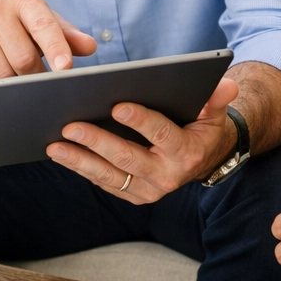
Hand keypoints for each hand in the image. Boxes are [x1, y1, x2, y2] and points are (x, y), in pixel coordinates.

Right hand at [0, 0, 97, 87]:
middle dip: (35, 77)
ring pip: (1, 75)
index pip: (44, 26)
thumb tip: (90, 46)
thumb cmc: (15, 25)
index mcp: (24, 1)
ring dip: (13, 87)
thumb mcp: (42, 23)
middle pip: (22, 59)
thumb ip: (67, 35)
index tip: (65, 69)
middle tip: (41, 84)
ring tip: (18, 82)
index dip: (56, 48)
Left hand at [46, 79, 238, 203]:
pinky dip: (82, 169)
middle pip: (128, 158)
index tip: (117, 106)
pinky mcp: (133, 194)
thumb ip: (217, 99)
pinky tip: (62, 154)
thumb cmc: (202, 127)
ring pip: (110, 175)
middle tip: (71, 125)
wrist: (203, 159)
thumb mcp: (214, 112)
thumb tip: (226, 85)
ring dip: (80, 161)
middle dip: (97, 141)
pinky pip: (104, 182)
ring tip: (55, 145)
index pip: (162, 135)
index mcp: (187, 153)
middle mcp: (167, 176)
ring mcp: (148, 189)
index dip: (141, 121)